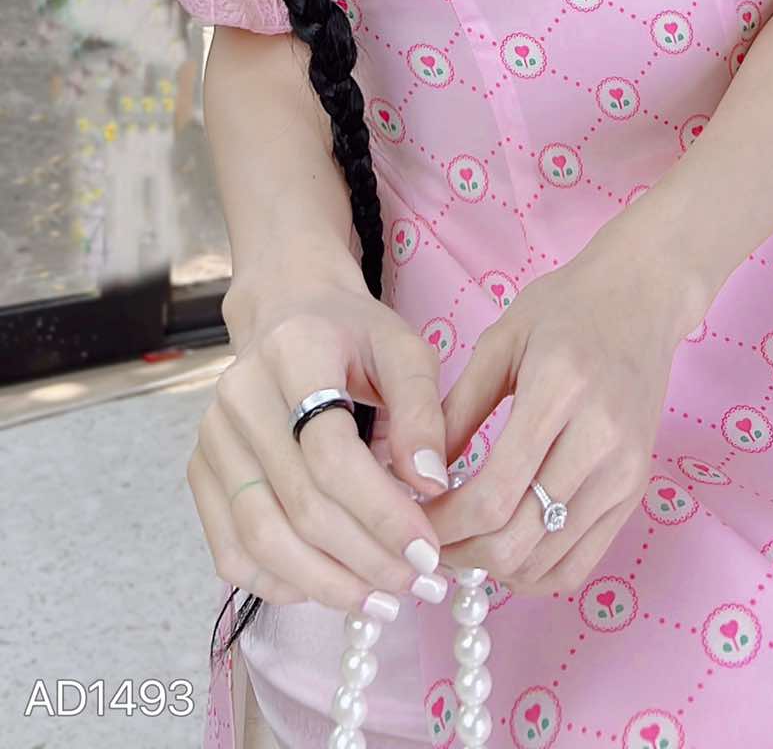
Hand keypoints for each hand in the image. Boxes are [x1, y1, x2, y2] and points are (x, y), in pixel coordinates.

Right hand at [188, 271, 451, 613]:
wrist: (289, 313)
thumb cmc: (355, 336)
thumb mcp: (405, 350)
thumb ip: (423, 412)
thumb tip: (432, 486)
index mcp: (295, 351)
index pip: (332, 452)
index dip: (382, 511)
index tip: (427, 549)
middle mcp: (240, 394)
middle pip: (300, 503)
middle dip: (365, 557)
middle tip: (416, 584)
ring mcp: (212, 436)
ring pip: (261, 537)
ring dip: (326, 583)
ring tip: (381, 600)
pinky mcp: (199, 470)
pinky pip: (230, 550)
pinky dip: (280, 582)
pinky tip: (329, 587)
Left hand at [417, 223, 696, 597]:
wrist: (642, 298)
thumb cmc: (565, 309)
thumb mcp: (500, 340)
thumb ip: (457, 408)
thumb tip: (416, 476)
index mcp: (560, 391)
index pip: (493, 493)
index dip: (442, 522)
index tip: (410, 514)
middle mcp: (601, 439)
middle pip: (517, 538)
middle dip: (459, 552)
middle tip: (427, 536)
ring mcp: (625, 472)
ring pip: (547, 563)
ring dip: (492, 568)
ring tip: (460, 543)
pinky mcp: (636, 491)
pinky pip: (580, 564)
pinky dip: (533, 573)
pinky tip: (504, 549)